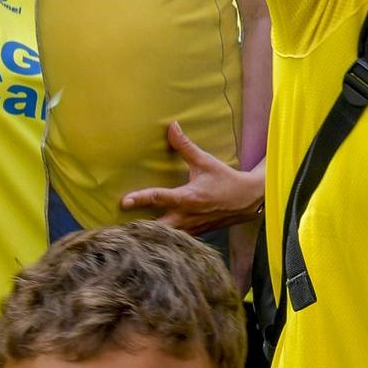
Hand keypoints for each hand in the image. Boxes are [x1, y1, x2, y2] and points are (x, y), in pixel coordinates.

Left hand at [121, 122, 262, 233]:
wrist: (248, 200)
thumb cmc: (226, 179)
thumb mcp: (205, 161)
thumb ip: (185, 146)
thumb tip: (171, 126)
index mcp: (188, 197)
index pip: (159, 198)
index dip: (140, 199)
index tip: (124, 201)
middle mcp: (187, 216)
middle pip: (157, 228)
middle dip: (139, 229)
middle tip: (119, 228)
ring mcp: (191, 228)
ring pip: (165, 238)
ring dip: (148, 237)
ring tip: (128, 236)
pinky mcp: (195, 234)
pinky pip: (175, 240)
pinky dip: (162, 240)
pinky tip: (150, 240)